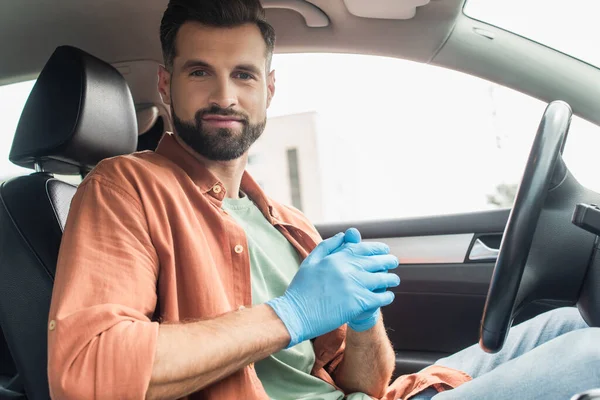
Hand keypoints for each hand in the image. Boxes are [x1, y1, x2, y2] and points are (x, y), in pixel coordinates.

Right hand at [267, 229, 399, 347]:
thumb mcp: (311, 261)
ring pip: (382, 279)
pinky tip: (388, 295)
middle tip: (394, 262)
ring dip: (391, 278)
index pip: (363, 248)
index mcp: (338, 257)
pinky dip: (386, 295)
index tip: (384, 250)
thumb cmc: (301, 288)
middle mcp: (349, 269)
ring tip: (394, 279)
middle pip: (376, 262)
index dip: (377, 249)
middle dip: (388, 261)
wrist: (297, 314)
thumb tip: (344, 236)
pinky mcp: (359, 303)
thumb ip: (328, 246)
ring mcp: (355, 285)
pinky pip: (380, 297)